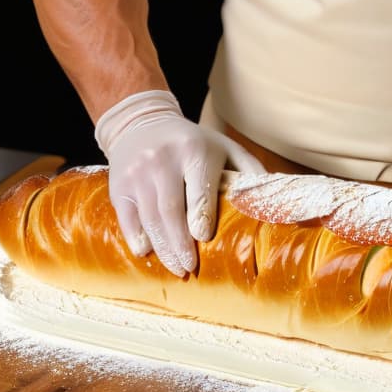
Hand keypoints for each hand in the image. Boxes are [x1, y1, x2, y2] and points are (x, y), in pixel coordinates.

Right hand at [95, 90, 265, 275]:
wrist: (143, 123)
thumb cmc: (194, 143)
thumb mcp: (225, 148)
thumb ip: (249, 171)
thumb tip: (272, 201)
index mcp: (194, 151)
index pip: (198, 189)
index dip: (200, 217)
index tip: (204, 238)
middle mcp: (162, 160)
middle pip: (171, 210)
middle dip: (180, 243)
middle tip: (190, 267)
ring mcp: (137, 173)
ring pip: (149, 217)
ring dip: (162, 247)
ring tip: (176, 267)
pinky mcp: (119, 185)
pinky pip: (126, 217)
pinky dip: (136, 238)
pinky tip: (147, 253)